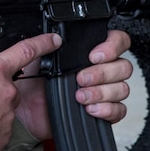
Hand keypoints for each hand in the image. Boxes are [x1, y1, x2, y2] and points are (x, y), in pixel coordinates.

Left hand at [15, 30, 132, 140]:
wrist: (26, 113)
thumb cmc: (30, 85)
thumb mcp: (33, 59)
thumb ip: (43, 44)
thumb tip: (56, 37)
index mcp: (87, 53)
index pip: (116, 41)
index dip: (112, 46)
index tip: (94, 56)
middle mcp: (100, 70)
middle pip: (123, 66)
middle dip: (103, 73)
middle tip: (81, 78)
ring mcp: (103, 91)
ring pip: (122, 88)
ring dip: (102, 92)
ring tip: (80, 96)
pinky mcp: (102, 112)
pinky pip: (119, 110)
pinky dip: (107, 110)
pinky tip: (90, 109)